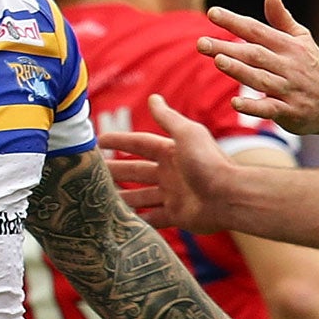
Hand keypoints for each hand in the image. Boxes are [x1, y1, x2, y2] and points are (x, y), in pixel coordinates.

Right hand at [101, 95, 239, 230]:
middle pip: (135, 171)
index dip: (119, 141)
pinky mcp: (176, 216)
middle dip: (114, 171)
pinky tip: (118, 221)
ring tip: (97, 199)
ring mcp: (172, 195)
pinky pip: (151, 218)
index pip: (139, 144)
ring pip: (139, 195)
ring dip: (121, 197)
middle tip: (89, 174)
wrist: (228, 196)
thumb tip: (153, 97)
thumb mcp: (186, 133)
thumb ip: (168, 118)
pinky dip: (136, 220)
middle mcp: (170, 172)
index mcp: (171, 151)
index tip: (98, 141)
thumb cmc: (209, 162)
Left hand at [199, 0, 318, 135]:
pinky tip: (235, 104)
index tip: (212, 13)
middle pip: (254, 54)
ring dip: (239, 70)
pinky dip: (253, 107)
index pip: (256, 30)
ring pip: (260, 78)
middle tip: (201, 43)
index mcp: (288, 46)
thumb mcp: (303, 40)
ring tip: (218, 61)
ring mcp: (289, 89)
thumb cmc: (316, 68)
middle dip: (227, 48)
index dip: (234, 21)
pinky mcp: (291, 112)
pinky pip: (270, 109)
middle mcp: (288, 65)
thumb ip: (282, 21)